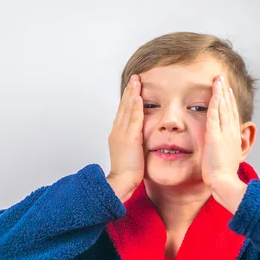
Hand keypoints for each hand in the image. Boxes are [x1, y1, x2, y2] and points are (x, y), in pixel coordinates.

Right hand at [106, 75, 144, 202]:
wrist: (121, 183)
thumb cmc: (127, 172)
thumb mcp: (131, 153)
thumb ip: (135, 142)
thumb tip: (141, 137)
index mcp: (118, 134)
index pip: (123, 112)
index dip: (128, 98)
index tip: (133, 87)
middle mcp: (117, 131)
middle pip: (123, 106)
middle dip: (129, 91)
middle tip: (134, 77)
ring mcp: (122, 134)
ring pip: (127, 109)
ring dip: (132, 94)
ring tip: (136, 81)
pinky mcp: (129, 139)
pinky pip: (133, 120)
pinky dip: (135, 107)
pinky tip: (138, 97)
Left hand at [202, 75, 242, 189]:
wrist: (224, 183)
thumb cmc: (224, 175)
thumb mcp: (228, 158)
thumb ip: (227, 149)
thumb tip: (228, 146)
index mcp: (234, 137)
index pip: (232, 115)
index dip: (229, 101)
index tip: (227, 90)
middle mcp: (231, 133)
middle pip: (229, 107)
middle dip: (226, 92)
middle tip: (223, 78)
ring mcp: (224, 134)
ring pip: (223, 109)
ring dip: (221, 93)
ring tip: (219, 80)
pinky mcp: (215, 137)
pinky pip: (215, 117)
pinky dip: (216, 104)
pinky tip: (215, 94)